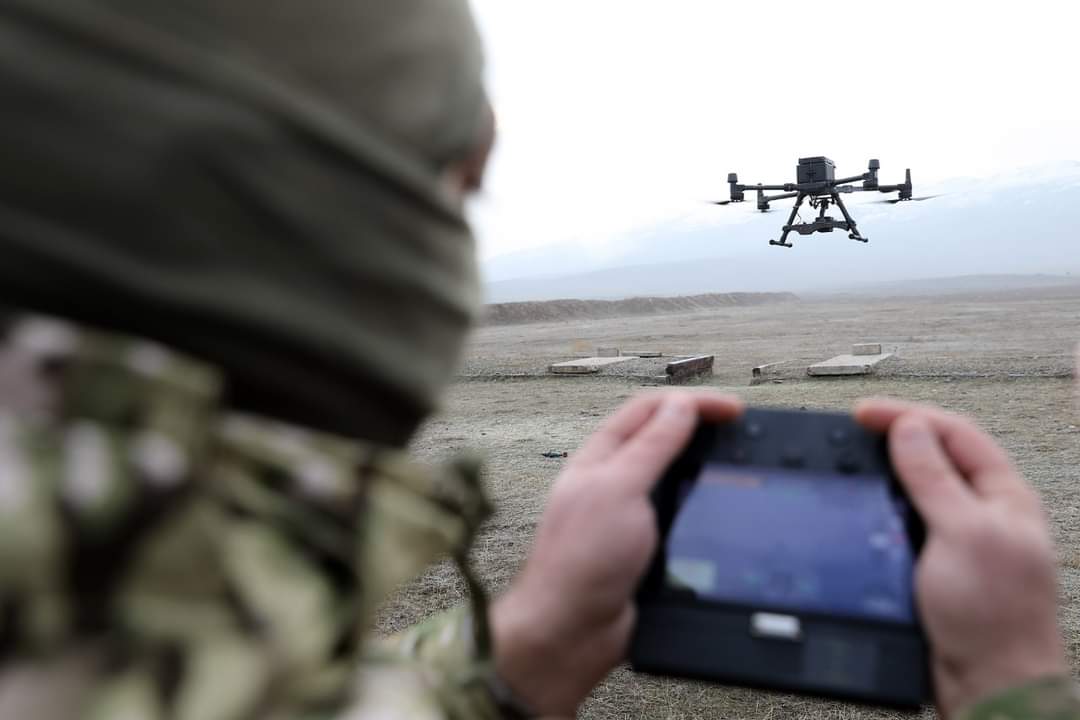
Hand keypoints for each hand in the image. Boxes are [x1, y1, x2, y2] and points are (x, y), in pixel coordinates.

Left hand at [491, 391, 742, 716]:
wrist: (571, 632)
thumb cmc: (580, 560)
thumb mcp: (620, 490)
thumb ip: (652, 447)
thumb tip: (681, 406)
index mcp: (600, 457)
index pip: (650, 410)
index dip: (692, 403)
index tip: (733, 411)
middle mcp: (613, 481)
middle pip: (662, 438)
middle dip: (701, 428)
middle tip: (742, 433)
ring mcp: (628, 514)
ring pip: (673, 476)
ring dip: (702, 465)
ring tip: (737, 464)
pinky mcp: (644, 546)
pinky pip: (678, 514)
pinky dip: (700, 504)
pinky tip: (720, 508)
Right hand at [856, 399, 1064, 718]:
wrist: (986, 683)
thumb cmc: (994, 618)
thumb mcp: (962, 533)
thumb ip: (934, 478)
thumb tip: (909, 428)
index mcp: (1003, 494)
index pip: (954, 432)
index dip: (907, 415)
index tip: (863, 414)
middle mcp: (982, 512)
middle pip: (934, 455)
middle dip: (893, 439)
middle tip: (851, 432)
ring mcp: (957, 538)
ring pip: (914, 489)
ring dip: (884, 475)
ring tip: (852, 464)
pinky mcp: (932, 564)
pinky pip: (900, 522)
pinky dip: (878, 510)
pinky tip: (861, 509)